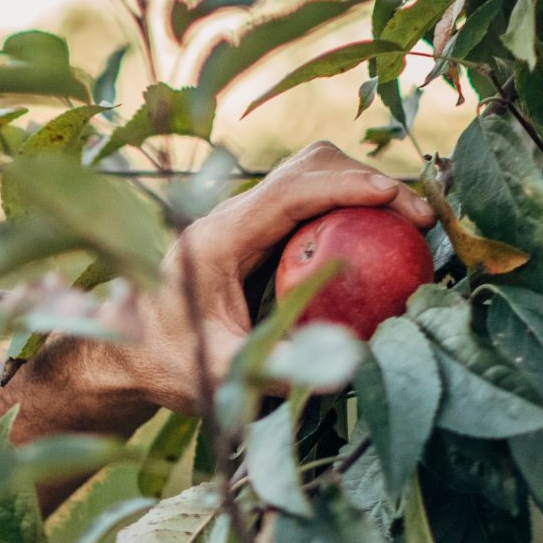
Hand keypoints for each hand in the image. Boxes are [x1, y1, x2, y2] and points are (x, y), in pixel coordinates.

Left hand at [93, 142, 438, 417]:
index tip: (396, 198)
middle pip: (307, 168)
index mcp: (216, 239)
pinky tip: (385, 239)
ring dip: (363, 189)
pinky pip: (310, 204)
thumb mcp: (217, 374)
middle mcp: (229, 217)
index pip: (288, 193)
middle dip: (367, 180)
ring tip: (412, 225)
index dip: (345, 186)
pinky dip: (350, 209)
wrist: (123, 355)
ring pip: (310, 177)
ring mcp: (243, 220)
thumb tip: (340, 373)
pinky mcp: (256, 233)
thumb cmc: (164, 364)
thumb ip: (272, 370)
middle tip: (420, 220)